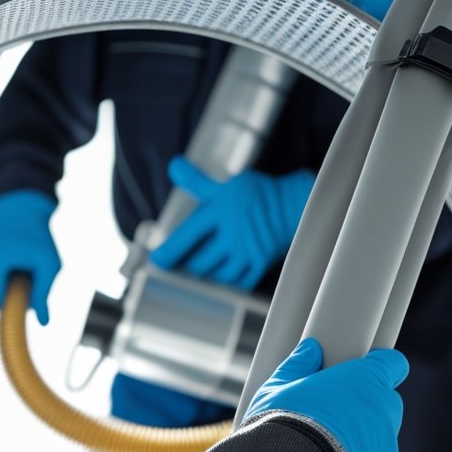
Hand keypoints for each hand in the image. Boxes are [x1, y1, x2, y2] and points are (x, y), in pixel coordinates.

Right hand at [0, 190, 60, 324]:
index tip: (32, 296)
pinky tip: (14, 267)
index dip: (18, 305)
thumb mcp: (49, 264)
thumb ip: (44, 293)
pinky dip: (6, 283)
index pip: (1, 304)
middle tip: (32, 276)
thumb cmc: (37, 238)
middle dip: (17, 295)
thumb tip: (43, 323)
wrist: (18, 213)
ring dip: (12, 289)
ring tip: (22, 268)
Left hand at [150, 157, 313, 289]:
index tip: (156, 261)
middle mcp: (232, 233)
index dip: (169, 252)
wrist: (294, 205)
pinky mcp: (260, 264)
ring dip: (202, 278)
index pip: (187, 235)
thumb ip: (197, 181)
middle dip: (184, 268)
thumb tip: (174, 166)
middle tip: (175, 269)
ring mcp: (247, 251)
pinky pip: (236, 284)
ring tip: (194, 276)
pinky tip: (217, 282)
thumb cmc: (257, 194)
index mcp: (219, 210)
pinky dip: (224, 285)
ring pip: (215, 276)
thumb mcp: (225, 186)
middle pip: (199, 262)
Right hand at [244, 338, 408, 451]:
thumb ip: (297, 366)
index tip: (360, 372)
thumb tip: (310, 350)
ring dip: (362, 434)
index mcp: (365, 379)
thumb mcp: (277, 389)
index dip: (378, 366)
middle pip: (385, 400)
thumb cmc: (282, 425)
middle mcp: (384, 409)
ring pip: (380, 433)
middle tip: (333, 411)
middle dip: (365, 403)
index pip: (393, 364)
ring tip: (327, 445)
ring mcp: (386, 444)